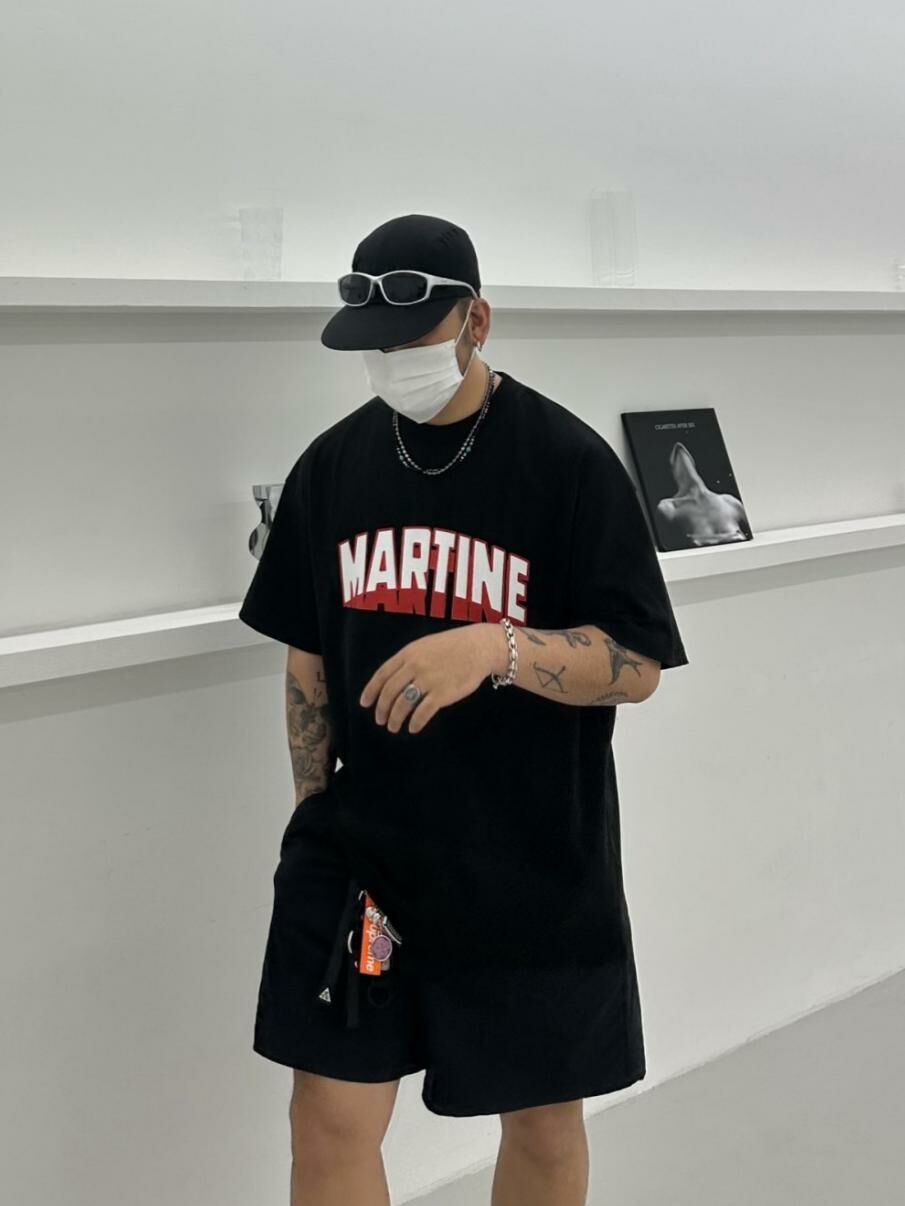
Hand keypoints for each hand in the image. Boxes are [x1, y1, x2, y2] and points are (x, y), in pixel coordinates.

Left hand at [359, 623, 505, 733]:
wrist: (479, 647)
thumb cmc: (452, 647)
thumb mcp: (424, 646)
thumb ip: (408, 661)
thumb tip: (392, 680)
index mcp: (408, 653)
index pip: (382, 674)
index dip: (371, 691)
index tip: (365, 704)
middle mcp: (415, 666)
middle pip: (389, 692)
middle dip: (382, 709)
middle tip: (380, 720)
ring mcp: (428, 680)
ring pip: (403, 704)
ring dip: (395, 719)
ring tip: (393, 727)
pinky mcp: (442, 693)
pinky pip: (422, 712)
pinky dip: (415, 723)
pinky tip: (413, 728)